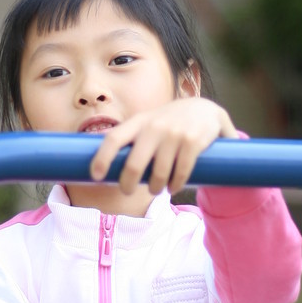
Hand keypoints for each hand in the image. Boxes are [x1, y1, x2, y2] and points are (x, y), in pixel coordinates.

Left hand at [88, 97, 237, 196]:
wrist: (206, 110)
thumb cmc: (168, 122)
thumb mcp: (148, 122)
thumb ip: (130, 137)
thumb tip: (100, 159)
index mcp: (138, 122)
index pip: (113, 139)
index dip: (101, 158)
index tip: (95, 176)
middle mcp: (155, 126)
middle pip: (134, 164)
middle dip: (127, 184)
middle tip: (127, 191)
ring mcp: (175, 134)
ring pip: (159, 173)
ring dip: (155, 188)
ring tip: (155, 190)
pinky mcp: (193, 142)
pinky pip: (180, 172)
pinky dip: (175, 185)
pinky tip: (173, 188)